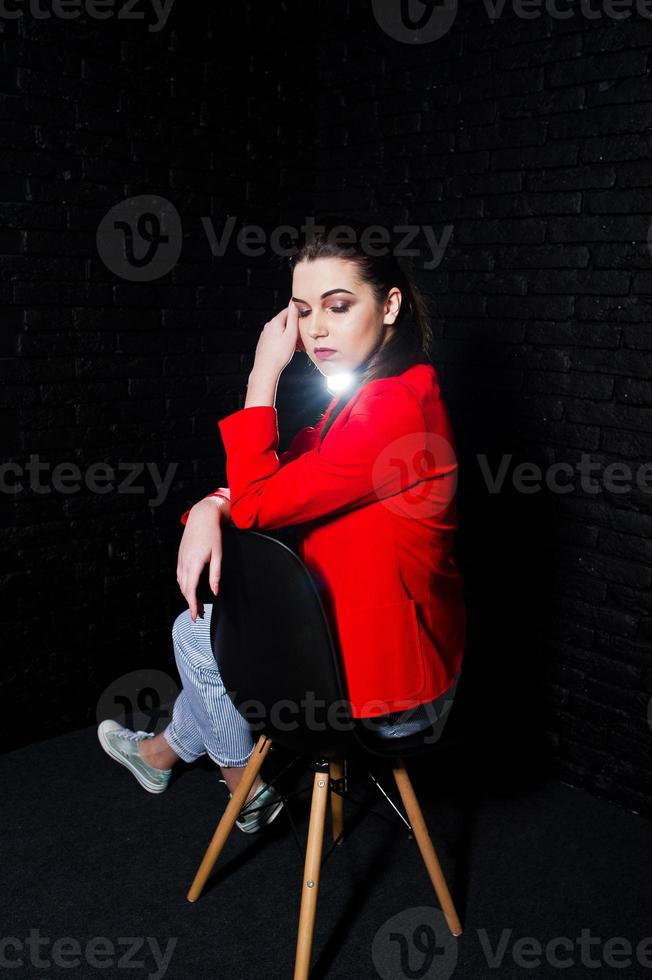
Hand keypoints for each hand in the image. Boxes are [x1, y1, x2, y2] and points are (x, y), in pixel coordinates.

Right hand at [176, 498, 226, 620]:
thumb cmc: (212, 534)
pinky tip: (189, 588)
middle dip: (191, 603)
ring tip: (196, 603)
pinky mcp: (180, 556)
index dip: (192, 605)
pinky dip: (183, 585)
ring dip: (187, 595)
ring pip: (181, 583)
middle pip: (184, 589)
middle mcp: (184, 562)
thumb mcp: (218, 554)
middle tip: (198, 614)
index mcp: (194, 563)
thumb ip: (215, 574)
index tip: (195, 615)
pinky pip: (179, 575)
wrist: (201, 517)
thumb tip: (215, 592)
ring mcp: (180, 559)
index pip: (191, 590)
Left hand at [251, 298, 302, 375]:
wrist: (266, 369)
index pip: (289, 311)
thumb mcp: (291, 334)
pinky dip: (285, 342)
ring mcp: (266, 335)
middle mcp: (269, 326)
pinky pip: (278, 339)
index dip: (299, 315)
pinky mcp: (265, 343)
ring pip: (282, 331)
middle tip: (304, 338)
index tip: (306, 321)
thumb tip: (294, 302)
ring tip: (299, 347)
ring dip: (292, 337)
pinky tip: (290, 350)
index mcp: (275, 322)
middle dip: (296, 329)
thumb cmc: (279, 354)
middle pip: (286, 322)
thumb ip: (293, 317)